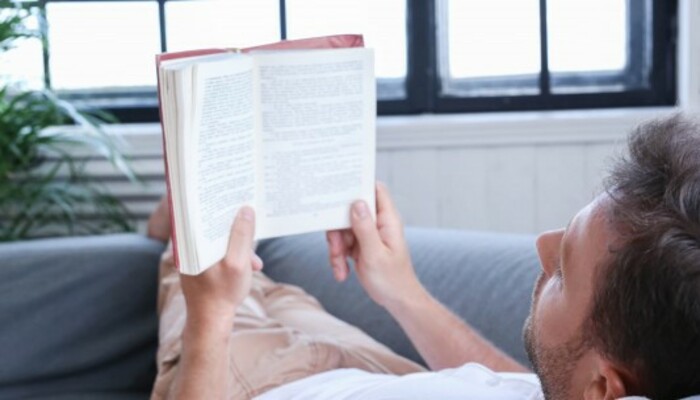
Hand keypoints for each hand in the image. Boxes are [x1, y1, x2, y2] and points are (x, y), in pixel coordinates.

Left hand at [180, 206, 262, 330]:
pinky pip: (217, 248)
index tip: (224, 186)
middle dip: (231, 217)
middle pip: (208, 220)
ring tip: (253, 258)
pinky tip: (250, 264)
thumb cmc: (221, 295)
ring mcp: (193, 255)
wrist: (210, 323)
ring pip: (216, 236)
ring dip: (237, 241)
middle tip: (248, 208)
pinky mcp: (200, 264)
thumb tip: (246, 210)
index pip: (194, 208)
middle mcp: (187, 246)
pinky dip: (233, 252)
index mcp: (190, 242)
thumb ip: (242, 235)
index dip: (208, 195)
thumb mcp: (238, 263)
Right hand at [326, 183, 426, 310]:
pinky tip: (343, 272)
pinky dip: (338, 258)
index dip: (358, 185)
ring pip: (343, 229)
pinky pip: (343, 243)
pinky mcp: (361, 245)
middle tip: (337, 249)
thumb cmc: (392, 280)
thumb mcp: (375, 255)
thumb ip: (365, 228)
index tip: (339, 191)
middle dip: (338, 230)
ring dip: (336, 249)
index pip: (375, 190)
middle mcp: (378, 223)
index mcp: (388, 220)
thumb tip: (357, 203)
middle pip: (351, 211)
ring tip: (340, 268)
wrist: (397, 301)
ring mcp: (369, 234)